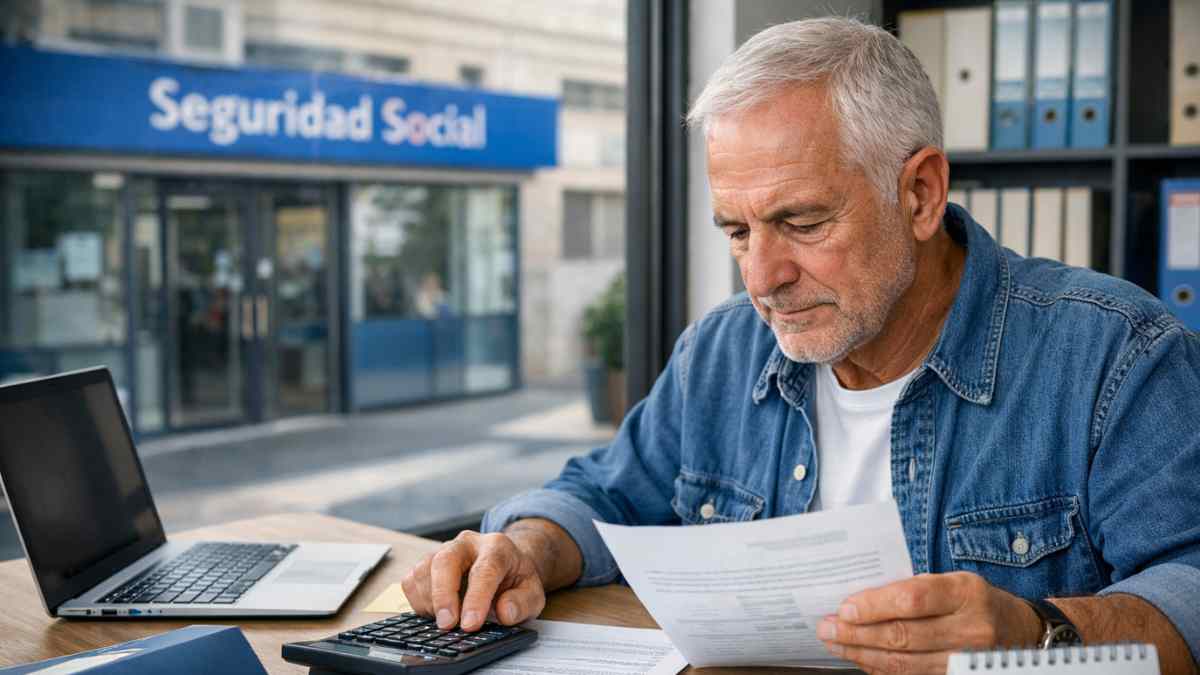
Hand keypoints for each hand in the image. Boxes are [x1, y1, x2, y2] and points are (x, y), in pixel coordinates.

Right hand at [401, 530, 546, 631]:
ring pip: (424, 570)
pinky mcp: (427, 563)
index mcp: (497, 547)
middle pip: (445, 560)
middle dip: (444, 595)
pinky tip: (436, 613)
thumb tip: (505, 612)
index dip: (476, 598)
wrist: (504, 565)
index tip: (470, 624)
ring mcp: (443, 550)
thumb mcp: (532, 593)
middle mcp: (467, 544)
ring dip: (430, 602)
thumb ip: (523, 603)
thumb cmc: (515, 580)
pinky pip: (412, 580)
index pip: (484, 570)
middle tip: (447, 625)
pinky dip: (418, 601)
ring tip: (447, 622)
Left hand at [817, 572, 1042, 673]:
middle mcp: (970, 628)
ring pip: (904, 663)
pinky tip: (862, 660)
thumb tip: (859, 600)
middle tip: (826, 629)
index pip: (911, 600)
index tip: (843, 608)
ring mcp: (966, 660)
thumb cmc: (975, 600)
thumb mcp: (952, 581)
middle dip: (857, 634)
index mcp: (965, 592)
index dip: (873, 606)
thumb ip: (912, 588)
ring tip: (835, 645)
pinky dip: (882, 670)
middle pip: (902, 636)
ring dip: (863, 655)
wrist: (1022, 632)